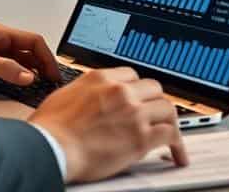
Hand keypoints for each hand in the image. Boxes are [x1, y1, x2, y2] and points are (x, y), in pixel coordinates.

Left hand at [0, 23, 59, 88]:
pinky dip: (22, 76)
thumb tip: (28, 75)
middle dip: (44, 64)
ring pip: (22, 60)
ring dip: (34, 71)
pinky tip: (25, 86)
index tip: (53, 74)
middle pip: (31, 50)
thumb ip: (2, 68)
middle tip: (53, 82)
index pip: (33, 41)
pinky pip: (11, 69)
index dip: (47, 57)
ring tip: (43, 85)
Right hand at [29, 67, 187, 182]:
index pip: (132, 75)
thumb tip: (91, 98)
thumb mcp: (66, 94)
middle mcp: (121, 91)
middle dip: (156, 102)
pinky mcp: (140, 137)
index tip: (140, 98)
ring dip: (169, 121)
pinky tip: (177, 153)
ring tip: (171, 133)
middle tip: (156, 115)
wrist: (52, 147)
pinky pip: (170, 134)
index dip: (138, 89)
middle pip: (154, 88)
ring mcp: (133, 113)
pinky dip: (177, 144)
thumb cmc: (51, 128)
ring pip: (167, 108)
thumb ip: (86, 92)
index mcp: (102, 79)